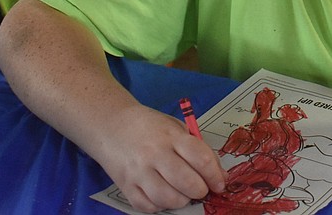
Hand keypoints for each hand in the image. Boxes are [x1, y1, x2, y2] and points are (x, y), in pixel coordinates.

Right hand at [95, 103, 227, 212]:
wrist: (112, 124)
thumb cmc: (150, 126)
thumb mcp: (177, 128)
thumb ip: (199, 150)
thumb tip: (219, 176)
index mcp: (172, 137)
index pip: (201, 159)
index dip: (215, 176)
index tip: (219, 184)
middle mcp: (155, 154)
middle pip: (187, 183)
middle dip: (200, 191)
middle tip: (201, 189)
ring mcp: (139, 172)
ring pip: (169, 199)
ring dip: (182, 201)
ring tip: (182, 193)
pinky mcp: (126, 186)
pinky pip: (148, 207)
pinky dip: (160, 206)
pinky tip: (163, 195)